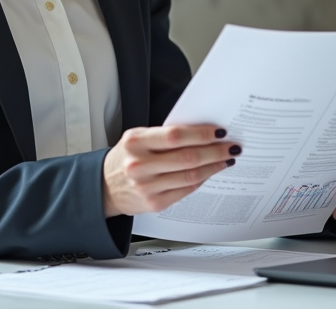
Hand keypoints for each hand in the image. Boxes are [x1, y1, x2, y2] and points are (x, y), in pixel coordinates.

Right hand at [102, 125, 238, 216]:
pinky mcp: (154, 203)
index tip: (219, 131)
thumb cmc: (126, 158)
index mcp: (135, 142)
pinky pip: (185, 190)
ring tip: (225, 159)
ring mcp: (147, 187)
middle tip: (231, 146)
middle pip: (187, 157)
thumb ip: (164, 135)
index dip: (200, 134)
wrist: (105, 187)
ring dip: (213, 167)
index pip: (175, 135)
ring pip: (190, 176)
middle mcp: (139, 165)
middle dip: (214, 151)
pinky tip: (210, 172)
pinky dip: (201, 179)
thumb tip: (201, 133)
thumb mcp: (137, 139)